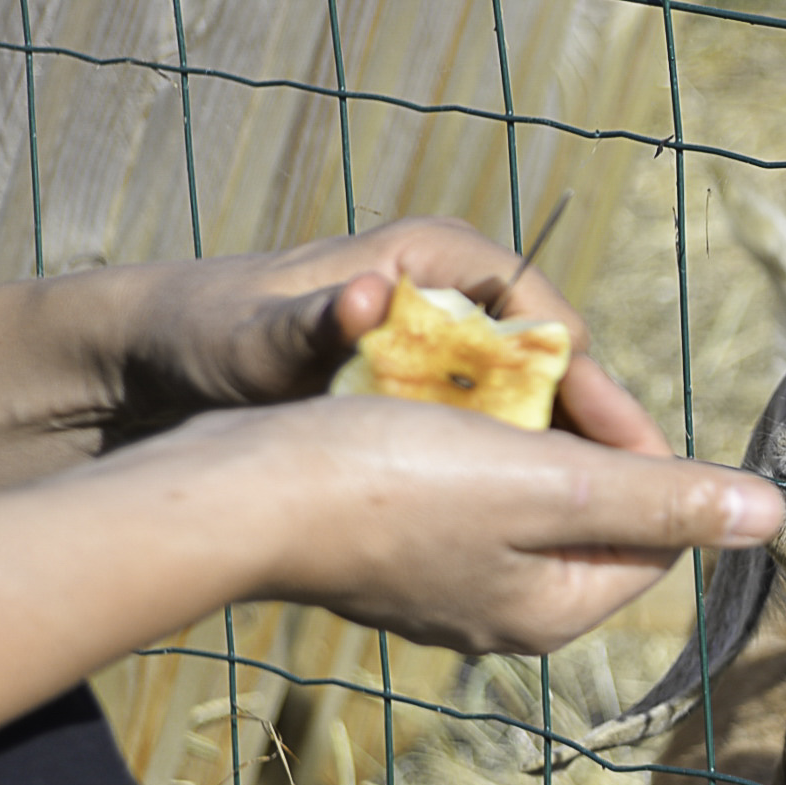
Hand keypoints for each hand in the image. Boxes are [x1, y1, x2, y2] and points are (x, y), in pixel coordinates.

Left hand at [0, 216, 659, 461]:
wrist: (152, 360)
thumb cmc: (206, 335)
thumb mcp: (260, 337)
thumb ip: (314, 323)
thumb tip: (371, 294)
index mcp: (444, 255)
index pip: (557, 324)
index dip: (599, 392)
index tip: (628, 452)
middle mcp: (458, 291)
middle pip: (558, 373)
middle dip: (591, 440)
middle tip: (634, 507)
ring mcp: (449, 340)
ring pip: (534, 408)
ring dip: (558, 466)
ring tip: (588, 529)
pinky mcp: (432, 384)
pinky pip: (498, 431)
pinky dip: (513, 473)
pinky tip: (522, 526)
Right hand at [225, 396, 779, 653]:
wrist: (234, 491)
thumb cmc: (390, 482)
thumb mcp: (550, 483)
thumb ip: (662, 496)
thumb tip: (773, 514)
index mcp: (556, 611)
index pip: (656, 532)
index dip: (644, 452)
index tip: (597, 389)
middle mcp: (506, 617)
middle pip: (592, 515)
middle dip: (581, 442)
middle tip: (540, 380)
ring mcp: (444, 590)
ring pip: (523, 499)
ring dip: (519, 438)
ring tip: (482, 393)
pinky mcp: (390, 556)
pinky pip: (458, 496)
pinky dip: (460, 449)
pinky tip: (428, 412)